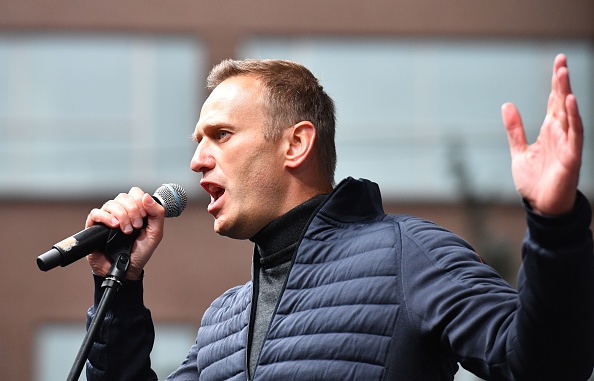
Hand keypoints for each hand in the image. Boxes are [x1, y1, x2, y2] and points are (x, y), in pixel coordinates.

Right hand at [85, 187, 164, 279]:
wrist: (126, 270)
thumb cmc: (140, 252)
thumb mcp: (155, 234)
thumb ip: (157, 214)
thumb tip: (147, 196)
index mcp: (135, 211)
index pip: (135, 193)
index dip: (140, 200)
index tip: (144, 215)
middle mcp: (121, 212)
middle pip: (123, 197)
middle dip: (132, 210)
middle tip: (137, 226)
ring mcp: (107, 218)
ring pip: (111, 204)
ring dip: (122, 216)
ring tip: (126, 231)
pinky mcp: (94, 226)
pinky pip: (96, 213)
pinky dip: (106, 217)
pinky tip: (114, 226)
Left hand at [502, 54, 582, 215]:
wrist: (541, 206)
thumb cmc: (534, 180)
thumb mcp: (519, 151)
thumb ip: (515, 129)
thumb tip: (507, 105)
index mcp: (549, 131)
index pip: (554, 101)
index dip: (555, 82)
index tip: (558, 61)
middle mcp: (560, 133)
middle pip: (561, 102)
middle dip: (561, 81)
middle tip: (560, 60)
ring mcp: (567, 143)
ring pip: (568, 113)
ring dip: (566, 93)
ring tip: (562, 74)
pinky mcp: (571, 156)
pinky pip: (574, 133)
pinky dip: (573, 117)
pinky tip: (570, 102)